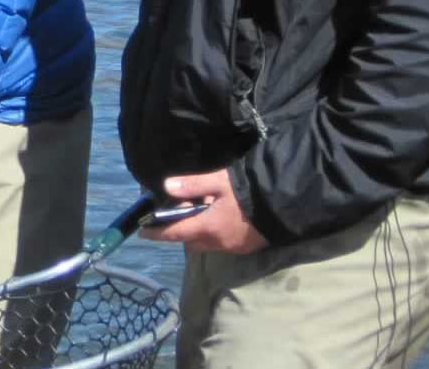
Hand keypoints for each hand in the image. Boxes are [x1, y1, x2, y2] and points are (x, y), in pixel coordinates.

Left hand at [139, 170, 268, 254]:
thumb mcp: (219, 181)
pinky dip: (215, 234)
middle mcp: (218, 243)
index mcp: (207, 227)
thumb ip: (192, 184)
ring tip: (203, 211)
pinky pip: (222, 244)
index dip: (156, 232)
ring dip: (199, 232)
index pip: (174, 233)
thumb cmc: (249, 191)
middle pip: (190, 241)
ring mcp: (233, 247)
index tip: (142, 231)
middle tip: (182, 212)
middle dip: (181, 231)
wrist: (286, 204)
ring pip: (207, 244)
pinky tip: (221, 218)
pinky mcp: (247, 247)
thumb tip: (166, 186)